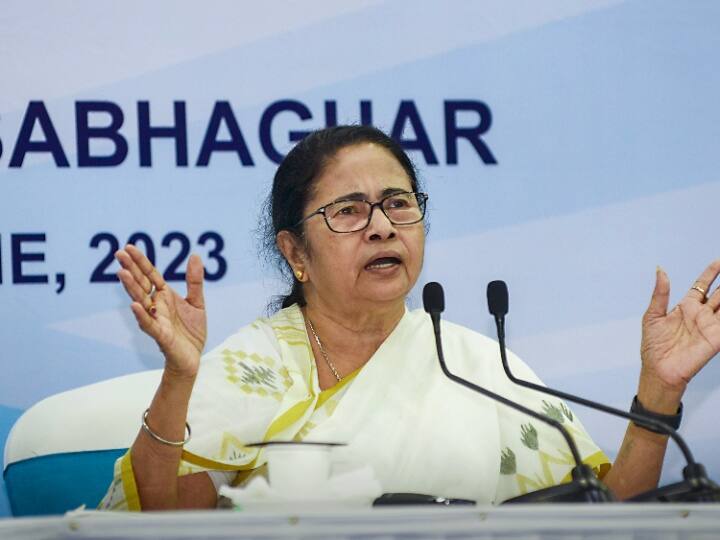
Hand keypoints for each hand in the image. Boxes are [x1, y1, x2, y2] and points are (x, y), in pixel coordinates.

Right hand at [115, 245, 206, 377]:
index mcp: (164, 296)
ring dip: (132, 288)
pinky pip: (150, 325)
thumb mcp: (196, 302)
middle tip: (119, 254)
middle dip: (131, 270)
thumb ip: (194, 280)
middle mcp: (156, 306)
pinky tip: (135, 305)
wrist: (193, 358)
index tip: (129, 247)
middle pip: (142, 285)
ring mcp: (156, 320)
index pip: (150, 275)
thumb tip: (195, 255)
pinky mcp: (161, 336)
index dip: (141, 262)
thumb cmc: (191, 332)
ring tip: (122, 273)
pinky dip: (142, 315)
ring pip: (141, 302)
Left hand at [639, 260, 719, 406]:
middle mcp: (701, 314)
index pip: (702, 286)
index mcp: (686, 307)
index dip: (710, 273)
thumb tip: (660, 270)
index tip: (718, 261)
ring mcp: (710, 325)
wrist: (658, 369)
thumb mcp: (652, 315)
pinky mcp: (716, 338)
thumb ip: (660, 294)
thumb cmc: (653, 346)